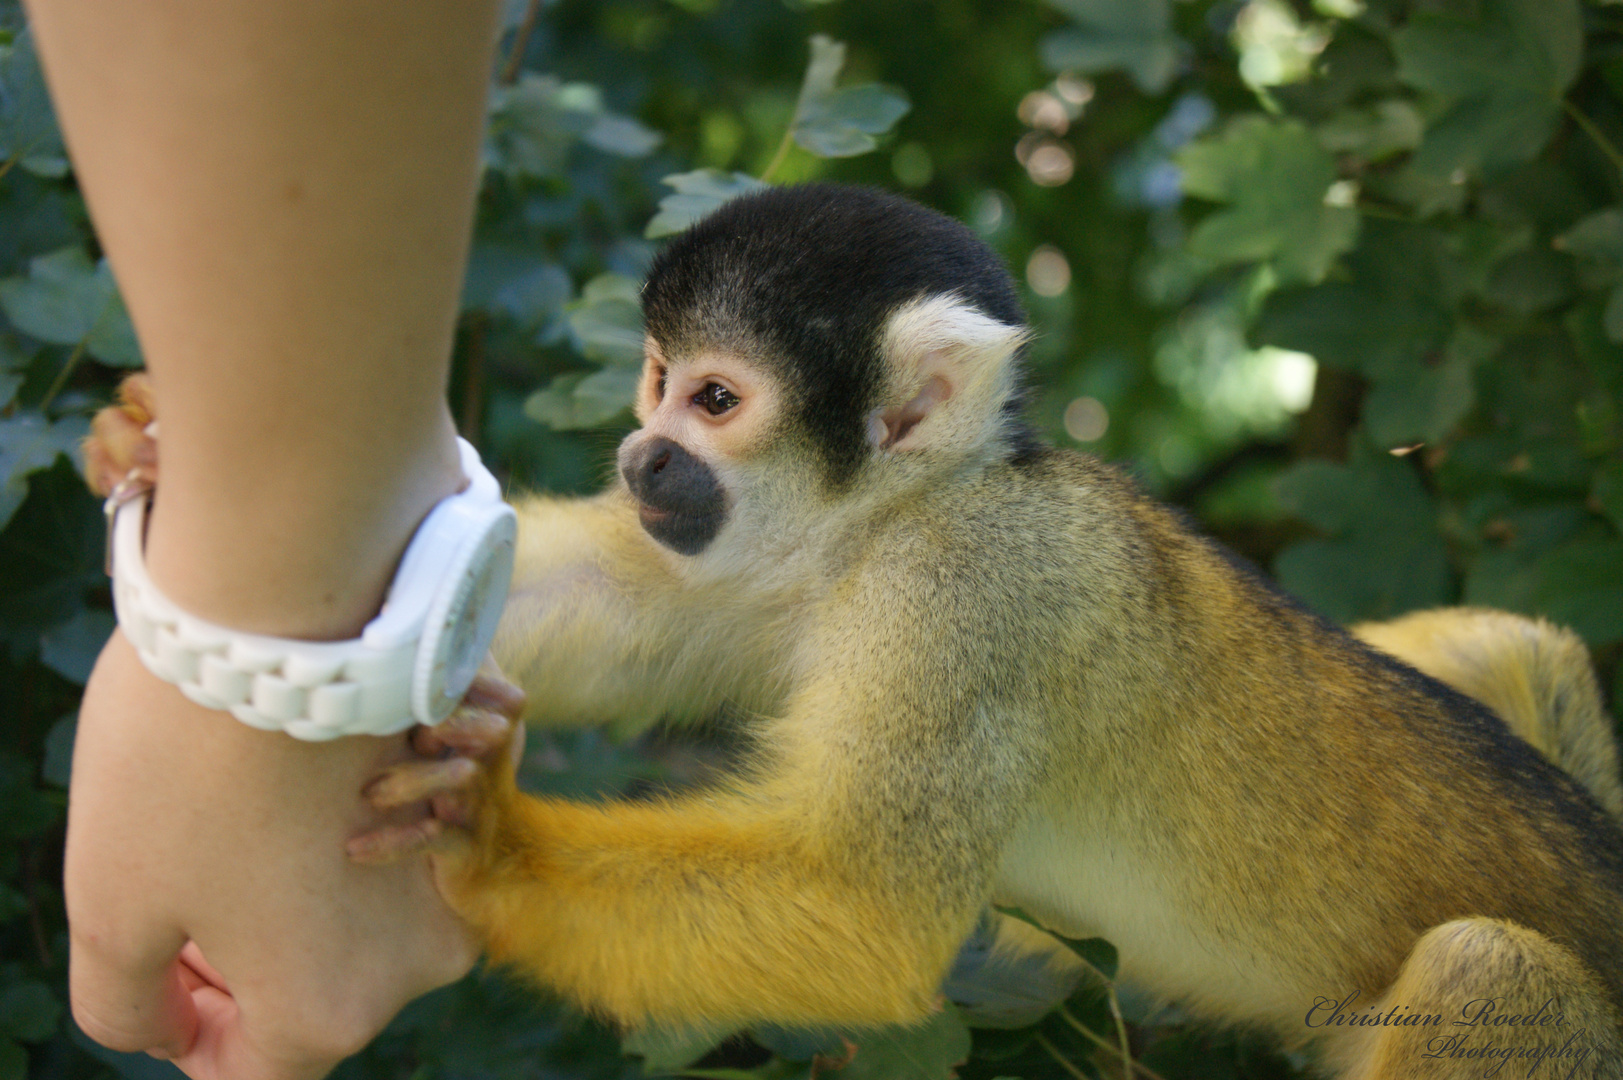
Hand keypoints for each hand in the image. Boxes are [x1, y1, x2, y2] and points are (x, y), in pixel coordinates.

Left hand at [67, 640, 481, 1079]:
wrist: (287, 606)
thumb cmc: (187, 761)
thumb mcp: (110, 903)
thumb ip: (126, 1006)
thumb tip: (170, 1029)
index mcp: (330, 1008)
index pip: (253, 1070)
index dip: (189, 1025)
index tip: (163, 952)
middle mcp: (421, 961)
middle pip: (313, 994)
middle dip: (244, 953)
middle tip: (189, 871)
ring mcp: (457, 876)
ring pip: (361, 914)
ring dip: (299, 882)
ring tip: (245, 806)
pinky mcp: (478, 799)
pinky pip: (415, 839)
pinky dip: (362, 815)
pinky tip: (308, 763)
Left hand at [348, 665, 524, 865]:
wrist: (486, 875)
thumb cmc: (450, 803)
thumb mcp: (449, 757)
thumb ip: (430, 716)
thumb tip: (392, 661)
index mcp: (489, 744)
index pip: (507, 701)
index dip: (477, 686)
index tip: (433, 683)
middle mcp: (493, 772)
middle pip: (495, 732)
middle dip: (453, 725)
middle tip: (415, 737)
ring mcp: (482, 810)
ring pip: (461, 780)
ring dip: (412, 781)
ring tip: (371, 793)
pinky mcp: (466, 850)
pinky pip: (433, 839)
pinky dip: (391, 842)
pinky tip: (356, 848)